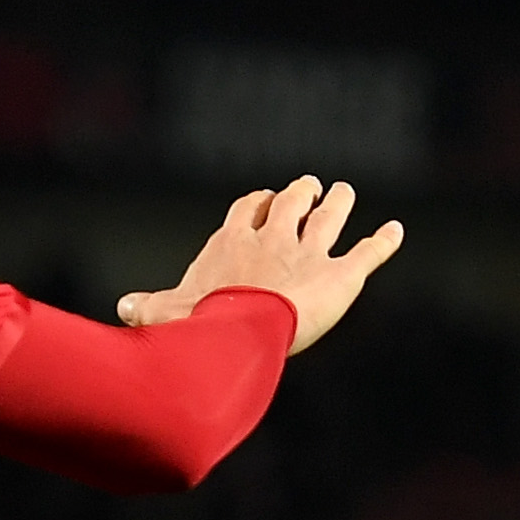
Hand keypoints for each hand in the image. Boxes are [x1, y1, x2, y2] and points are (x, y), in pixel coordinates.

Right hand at [122, 177, 406, 354]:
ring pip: (329, 217)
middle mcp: (275, 240)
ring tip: (344, 192)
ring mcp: (311, 255)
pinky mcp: (342, 276)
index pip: (247, 210)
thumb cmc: (197, 324)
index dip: (257, 204)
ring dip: (339, 201)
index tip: (264, 201)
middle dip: (300, 193)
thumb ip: (149, 309)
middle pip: (291, 204)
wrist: (240, 333)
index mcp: (235, 242)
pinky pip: (368, 252)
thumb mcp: (165, 314)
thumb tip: (123, 308)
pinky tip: (396, 232)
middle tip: (311, 187)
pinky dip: (384, 241)